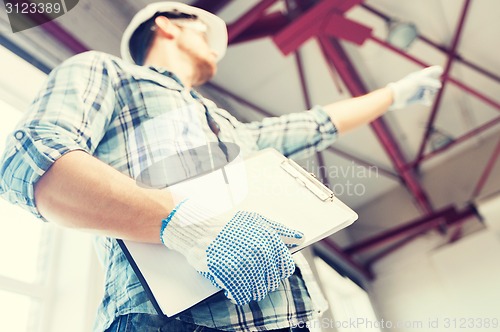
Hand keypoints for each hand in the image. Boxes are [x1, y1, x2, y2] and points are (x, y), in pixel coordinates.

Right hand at [160, 199, 303, 304]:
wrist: (197, 226)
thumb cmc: (226, 223)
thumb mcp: (256, 220)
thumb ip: (280, 230)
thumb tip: (301, 237)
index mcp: (268, 238)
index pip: (285, 266)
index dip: (278, 271)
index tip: (269, 271)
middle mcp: (259, 251)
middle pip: (272, 280)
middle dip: (264, 281)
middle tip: (251, 276)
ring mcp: (243, 262)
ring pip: (258, 289)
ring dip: (252, 290)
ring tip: (242, 282)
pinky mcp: (228, 273)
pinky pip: (241, 294)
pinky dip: (239, 295)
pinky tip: (234, 290)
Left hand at [387, 65, 442, 109]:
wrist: (395, 97)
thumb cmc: (405, 86)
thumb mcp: (418, 81)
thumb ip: (430, 82)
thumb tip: (439, 86)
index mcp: (419, 76)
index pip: (430, 71)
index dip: (436, 70)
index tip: (440, 71)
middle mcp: (420, 83)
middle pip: (433, 84)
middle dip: (433, 86)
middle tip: (428, 88)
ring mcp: (418, 91)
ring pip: (430, 92)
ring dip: (429, 94)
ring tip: (424, 95)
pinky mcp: (417, 99)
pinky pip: (426, 100)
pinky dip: (427, 100)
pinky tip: (426, 102)